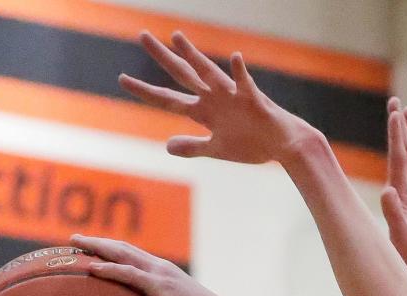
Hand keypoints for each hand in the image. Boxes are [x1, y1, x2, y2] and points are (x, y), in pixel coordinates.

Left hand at [71, 234, 230, 295]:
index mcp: (163, 273)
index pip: (132, 256)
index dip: (111, 250)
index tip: (92, 248)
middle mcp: (159, 267)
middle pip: (122, 248)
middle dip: (98, 242)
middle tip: (75, 239)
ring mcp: (159, 274)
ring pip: (122, 254)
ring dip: (98, 248)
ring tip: (76, 244)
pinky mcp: (160, 286)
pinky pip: (129, 274)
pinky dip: (109, 269)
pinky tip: (93, 268)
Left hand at [119, 31, 312, 164]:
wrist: (284, 144)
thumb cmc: (253, 144)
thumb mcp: (218, 149)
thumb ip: (193, 146)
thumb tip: (166, 146)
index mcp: (204, 111)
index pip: (168, 99)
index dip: (146, 91)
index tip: (122, 80)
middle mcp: (213, 98)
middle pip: (183, 75)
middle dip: (162, 58)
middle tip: (142, 35)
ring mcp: (232, 96)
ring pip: (209, 73)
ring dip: (194, 56)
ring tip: (177, 38)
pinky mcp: (253, 100)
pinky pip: (245, 83)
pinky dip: (239, 72)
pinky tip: (235, 58)